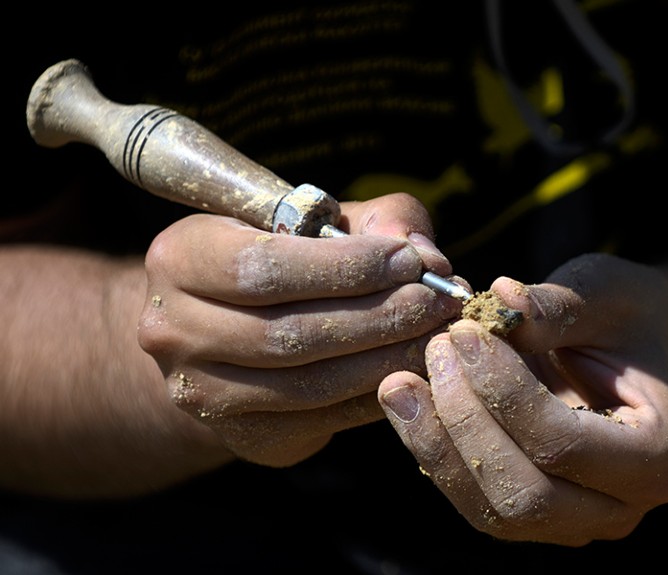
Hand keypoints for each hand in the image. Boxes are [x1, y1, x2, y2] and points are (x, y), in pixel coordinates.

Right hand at [138, 193, 463, 466]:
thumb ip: (377, 221)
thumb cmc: (284, 260)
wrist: (231, 329)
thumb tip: (425, 256)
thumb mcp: (321, 222)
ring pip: (308, 384)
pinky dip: (376, 394)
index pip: (262, 267)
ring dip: (385, 358)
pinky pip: (322, 419)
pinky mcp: (242, 435)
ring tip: (435, 333)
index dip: (344, 267)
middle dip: (378, 316)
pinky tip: (413, 368)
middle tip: (439, 301)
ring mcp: (202, 392)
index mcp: (181, 257)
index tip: (408, 261)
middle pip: (288, 333)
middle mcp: (174, 329)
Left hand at [379, 253, 667, 545]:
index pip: (564, 444)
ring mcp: (570, 519)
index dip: (503, 390)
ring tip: (400, 382)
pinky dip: (434, 452)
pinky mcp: (527, 511)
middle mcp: (618, 506)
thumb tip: (500, 299)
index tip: (465, 333)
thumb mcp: (606, 294)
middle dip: (465, 421)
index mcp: (657, 455)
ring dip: (436, 444)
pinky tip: (409, 401)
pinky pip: (471, 498)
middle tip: (434, 350)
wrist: (630, 347)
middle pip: (525, 495)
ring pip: (489, 509)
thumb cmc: (627, 316)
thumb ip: (559, 305)